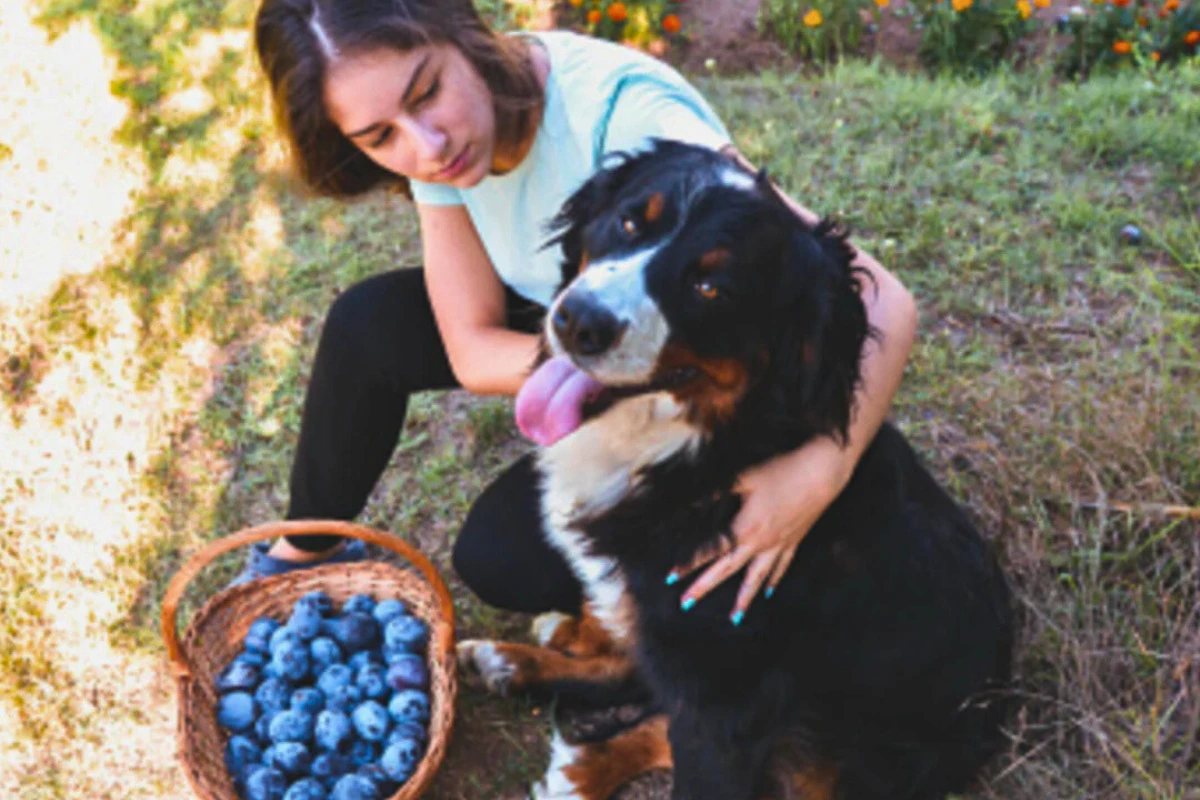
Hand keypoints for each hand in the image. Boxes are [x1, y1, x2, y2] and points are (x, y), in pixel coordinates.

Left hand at [669, 437, 853, 623]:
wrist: (821, 474)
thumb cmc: (782, 472)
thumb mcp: (744, 478)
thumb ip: (714, 491)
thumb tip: (690, 500)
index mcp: (744, 528)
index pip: (710, 550)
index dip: (689, 563)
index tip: (671, 576)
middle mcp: (760, 543)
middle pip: (727, 571)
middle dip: (705, 588)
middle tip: (686, 604)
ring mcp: (778, 545)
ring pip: (757, 579)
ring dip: (744, 599)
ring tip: (734, 619)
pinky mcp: (793, 542)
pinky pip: (781, 568)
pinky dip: (774, 582)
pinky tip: (768, 593)